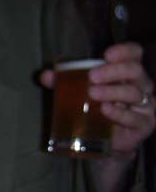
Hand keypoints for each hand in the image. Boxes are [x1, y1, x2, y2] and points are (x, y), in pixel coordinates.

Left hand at [40, 42, 154, 157]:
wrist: (105, 140)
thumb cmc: (96, 108)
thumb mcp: (78, 91)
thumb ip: (63, 82)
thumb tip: (45, 75)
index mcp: (127, 72)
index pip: (135, 53)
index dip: (125, 51)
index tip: (106, 55)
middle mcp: (141, 85)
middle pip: (135, 70)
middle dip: (114, 71)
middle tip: (92, 77)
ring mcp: (145, 105)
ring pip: (134, 93)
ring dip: (112, 91)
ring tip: (93, 93)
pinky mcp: (144, 125)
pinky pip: (135, 118)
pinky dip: (119, 113)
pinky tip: (106, 110)